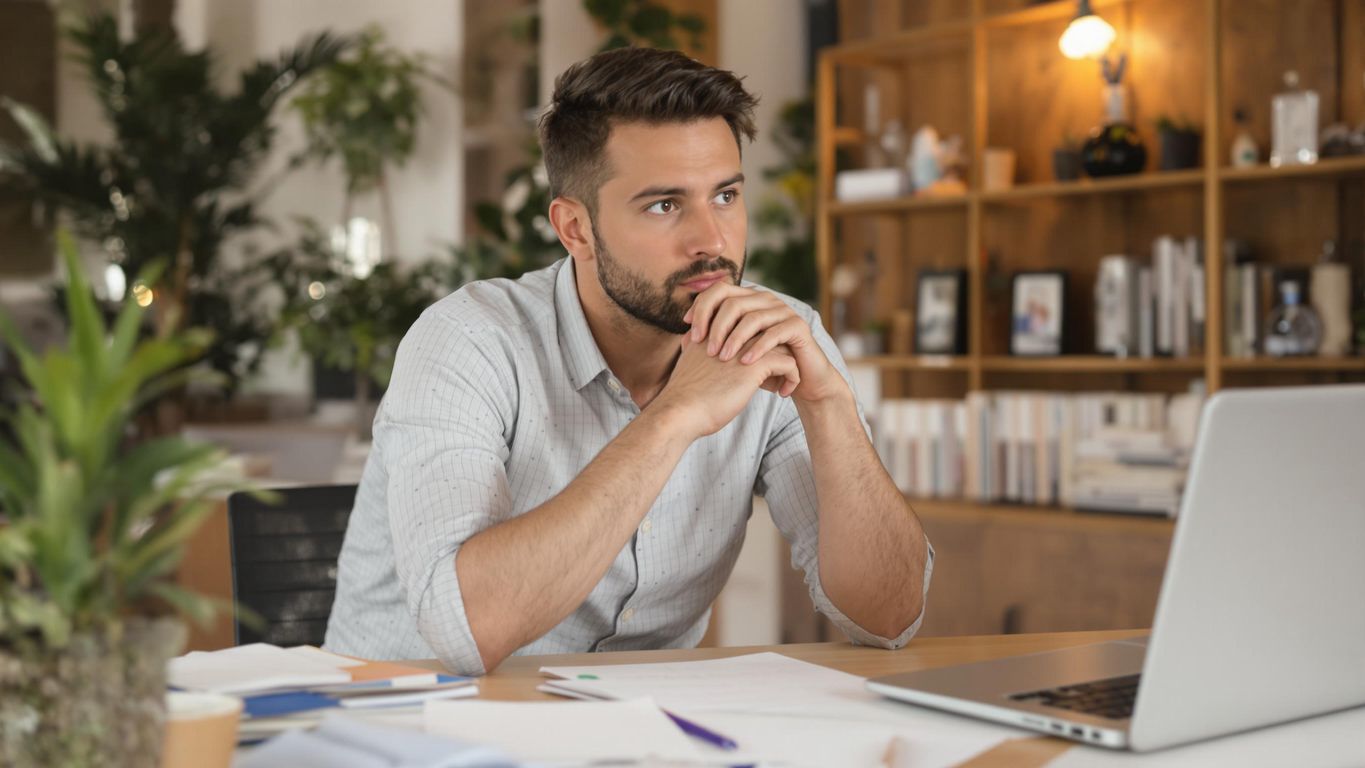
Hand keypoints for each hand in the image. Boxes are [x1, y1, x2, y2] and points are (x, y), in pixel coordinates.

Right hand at [653, 334, 799, 438]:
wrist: (680, 412)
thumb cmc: (683, 397)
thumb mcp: (690, 365)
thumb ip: (695, 351)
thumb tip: (692, 345)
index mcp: (716, 332)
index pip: (750, 327)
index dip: (761, 344)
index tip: (764, 364)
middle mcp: (732, 335)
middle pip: (768, 332)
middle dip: (778, 350)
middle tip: (781, 372)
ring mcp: (744, 348)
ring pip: (782, 345)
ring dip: (788, 363)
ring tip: (786, 382)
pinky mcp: (755, 365)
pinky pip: (789, 363)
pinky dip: (792, 377)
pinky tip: (783, 393)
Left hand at [684, 283, 845, 403]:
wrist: (800, 380)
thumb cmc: (762, 366)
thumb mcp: (735, 352)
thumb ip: (713, 340)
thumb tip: (682, 337)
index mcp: (748, 300)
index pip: (719, 291)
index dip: (701, 308)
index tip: (690, 332)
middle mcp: (765, 300)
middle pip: (733, 302)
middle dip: (716, 327)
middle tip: (706, 350)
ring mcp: (783, 311)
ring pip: (752, 317)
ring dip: (735, 339)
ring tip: (723, 359)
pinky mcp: (799, 326)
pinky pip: (775, 333)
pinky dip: (758, 348)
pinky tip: (746, 362)